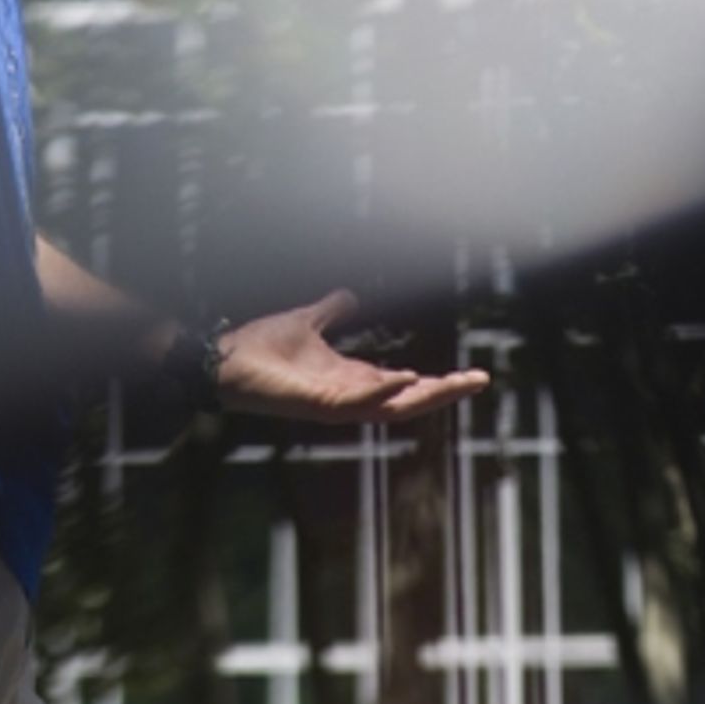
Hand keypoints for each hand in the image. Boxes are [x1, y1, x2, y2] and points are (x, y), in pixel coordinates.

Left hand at [214, 289, 489, 423]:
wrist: (223, 360)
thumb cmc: (261, 347)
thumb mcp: (306, 322)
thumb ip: (330, 311)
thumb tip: (351, 296)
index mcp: (351, 378)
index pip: (405, 384)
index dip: (438, 380)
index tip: (472, 374)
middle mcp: (349, 395)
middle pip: (409, 399)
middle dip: (446, 392)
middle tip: (481, 380)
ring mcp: (335, 403)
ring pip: (391, 407)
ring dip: (425, 394)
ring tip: (458, 382)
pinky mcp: (317, 404)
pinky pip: (356, 402)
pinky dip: (382, 389)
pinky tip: (406, 376)